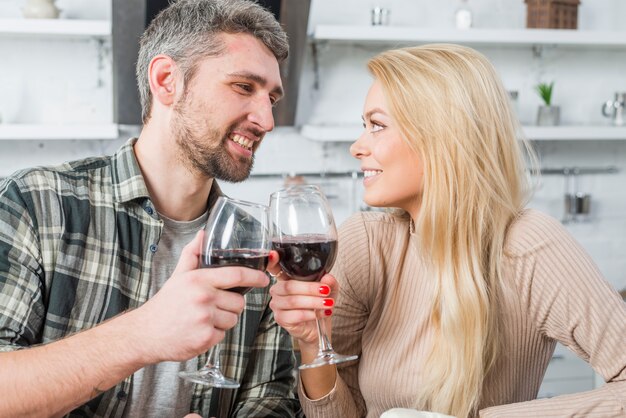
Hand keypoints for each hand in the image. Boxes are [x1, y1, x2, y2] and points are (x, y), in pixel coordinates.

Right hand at [132, 230, 269, 363]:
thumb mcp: (179, 276)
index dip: (255, 276)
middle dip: (231, 305)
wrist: (146, 333)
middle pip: (239, 302)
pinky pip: (223, 335)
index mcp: (199, 280)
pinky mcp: (205, 338)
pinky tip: (199, 330)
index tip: (264, 278)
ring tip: (203, 319)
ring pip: (233, 319)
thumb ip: (193, 254)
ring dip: (223, 321)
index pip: (236, 275)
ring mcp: (205, 318)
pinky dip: (214, 335)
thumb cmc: (165, 305)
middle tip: (212, 307)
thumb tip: (203, 234)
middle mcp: (203, 298)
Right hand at [269, 266, 337, 351]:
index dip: (272, 260)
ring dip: (313, 302)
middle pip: (289, 285)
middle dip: (310, 288)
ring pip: (293, 301)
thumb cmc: (318, 305)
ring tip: (327, 303)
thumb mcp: (329, 290)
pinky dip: (310, 314)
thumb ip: (329, 282)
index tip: (273, 254)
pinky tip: (319, 314)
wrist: (317, 327)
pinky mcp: (281, 319)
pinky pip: (294, 315)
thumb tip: (327, 278)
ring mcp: (277, 305)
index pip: (274, 267)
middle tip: (326, 290)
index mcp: (286, 278)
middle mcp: (278, 290)